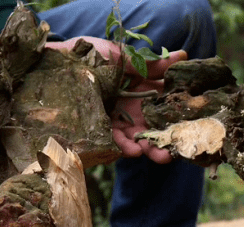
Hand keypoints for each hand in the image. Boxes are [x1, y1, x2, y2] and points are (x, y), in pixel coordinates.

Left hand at [46, 37, 186, 163]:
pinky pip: (113, 143)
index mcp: (138, 90)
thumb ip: (149, 62)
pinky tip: (135, 151)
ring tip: (160, 155)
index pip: (162, 102)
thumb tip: (183, 56)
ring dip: (148, 148)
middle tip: (175, 147)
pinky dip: (125, 148)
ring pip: (135, 139)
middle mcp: (129, 108)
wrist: (53, 62)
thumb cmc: (87, 55)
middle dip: (164, 138)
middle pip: (152, 126)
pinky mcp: (97, 132)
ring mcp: (113, 121)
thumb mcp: (120, 55)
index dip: (175, 111)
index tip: (189, 118)